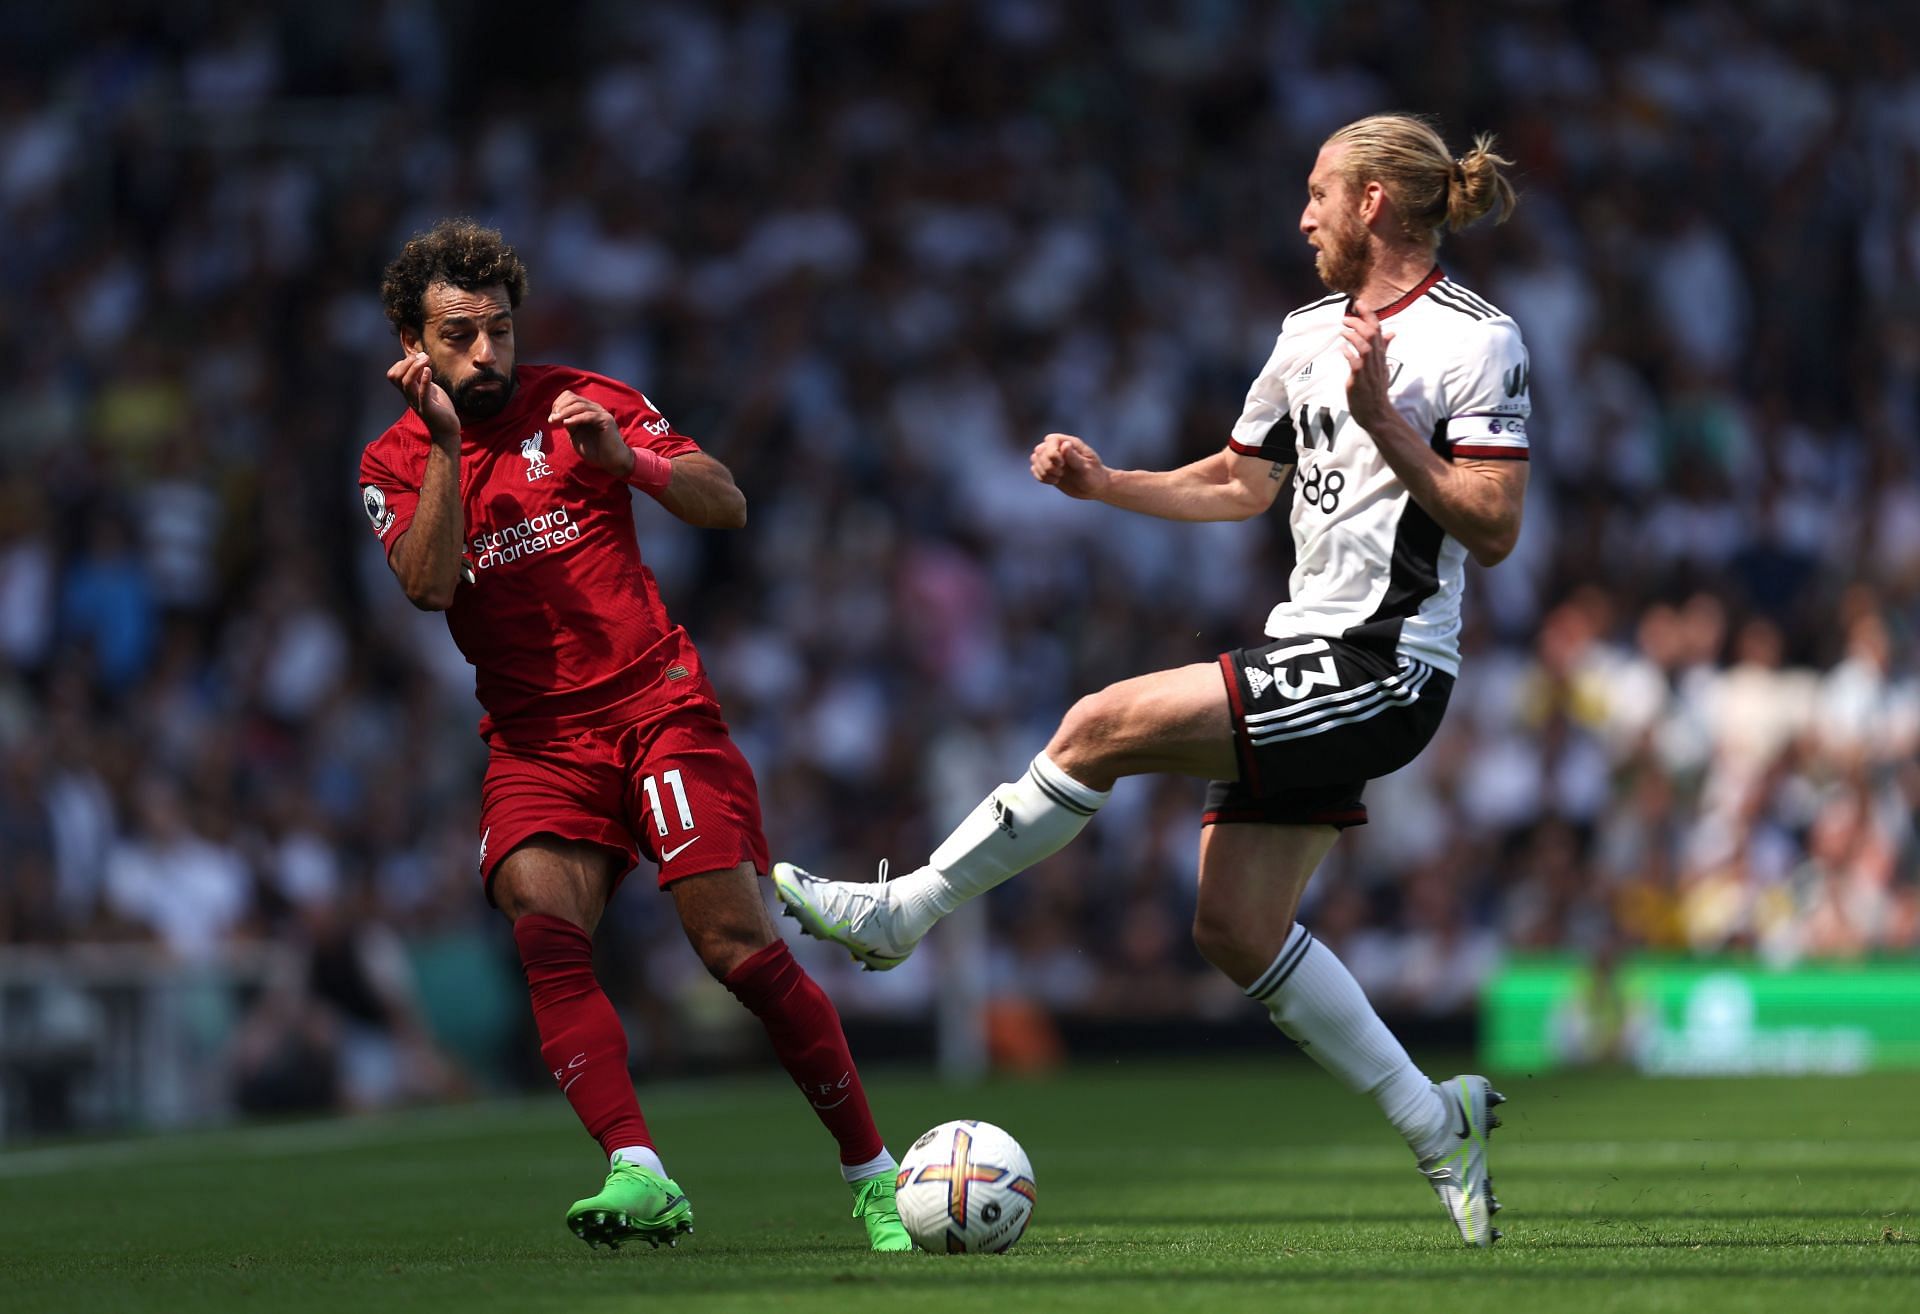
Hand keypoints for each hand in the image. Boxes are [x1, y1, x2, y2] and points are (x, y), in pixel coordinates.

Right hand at [387, 351, 459, 444]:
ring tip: (426, 359)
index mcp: (408, 391)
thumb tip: (421, 360)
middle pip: (396, 376)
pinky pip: (422, 394)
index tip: (418, 357)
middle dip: (407, 362)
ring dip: (415, 368)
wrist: (447, 430)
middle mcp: (409, 396)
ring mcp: (417, 402)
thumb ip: (422, 377)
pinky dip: (423, 381)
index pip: (394, 374)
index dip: (402, 362)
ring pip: (406, 383)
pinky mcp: (428, 409)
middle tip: (423, 356)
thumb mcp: (429, 388)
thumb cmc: (439, 408)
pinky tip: (428, 371)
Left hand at [549, 390, 634, 476]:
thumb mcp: (576, 435)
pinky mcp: (606, 420)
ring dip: (565, 412)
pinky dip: (576, 418)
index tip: (552, 418)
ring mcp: (601, 413)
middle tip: (552, 419)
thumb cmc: (595, 450)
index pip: (570, 397)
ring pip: (580, 405)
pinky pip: (588, 415)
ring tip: (556, 421)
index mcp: (587, 410)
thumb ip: (569, 424)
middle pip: (573, 398)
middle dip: (560, 407)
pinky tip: (567, 423)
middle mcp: (594, 408)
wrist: (611, 461)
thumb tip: (556, 415)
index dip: (558, 404)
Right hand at [1031, 432, 1110, 499]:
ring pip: (1035, 458)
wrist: (1095, 487)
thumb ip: (1074, 457)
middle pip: (1040, 449)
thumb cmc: (1095, 476)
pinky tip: (1053, 481)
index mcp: (1070, 443)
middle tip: (1060, 473)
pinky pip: (1035, 469)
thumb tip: (1065, 445)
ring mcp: (1053, 459)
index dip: (1051, 452)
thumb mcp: (1086, 468)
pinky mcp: (1049, 470)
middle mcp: (1059, 449)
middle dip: (1046, 464)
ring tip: (1057, 478)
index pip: (1050, 440)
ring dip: (1043, 471)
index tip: (1062, 464)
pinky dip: (1040, 477)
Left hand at [1340, 305, 1397, 431]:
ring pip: (1366, 346)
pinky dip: (1349, 354)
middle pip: (1373, 334)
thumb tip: (1392, 332)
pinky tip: (1343, 349)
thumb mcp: (1383, 366)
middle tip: (1346, 317)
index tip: (1359, 303)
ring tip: (1343, 330)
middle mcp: (1377, 361)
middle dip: (1360, 321)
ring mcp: (1369, 370)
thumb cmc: (1377, 390)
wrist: (1377, 414)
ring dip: (1354, 336)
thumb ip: (1385, 348)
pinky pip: (1356, 364)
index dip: (1369, 314)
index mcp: (1381, 355)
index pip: (1378, 329)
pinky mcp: (1360, 381)